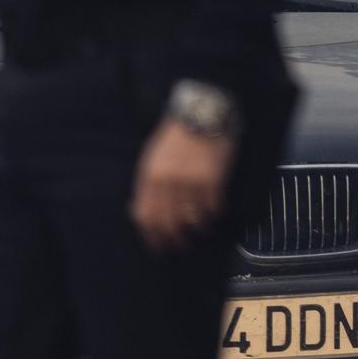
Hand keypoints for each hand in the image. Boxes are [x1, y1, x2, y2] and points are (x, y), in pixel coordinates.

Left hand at [130, 117, 234, 252]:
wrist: (201, 111)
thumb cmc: (175, 134)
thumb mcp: (153, 156)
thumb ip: (148, 183)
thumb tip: (142, 213)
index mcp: (150, 176)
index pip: (146, 217)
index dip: (152, 237)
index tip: (159, 247)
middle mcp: (169, 183)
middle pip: (168, 223)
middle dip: (174, 240)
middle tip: (181, 247)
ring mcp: (192, 182)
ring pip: (192, 219)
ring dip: (197, 229)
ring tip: (201, 231)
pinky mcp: (213, 179)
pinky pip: (213, 207)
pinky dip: (214, 214)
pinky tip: (215, 215)